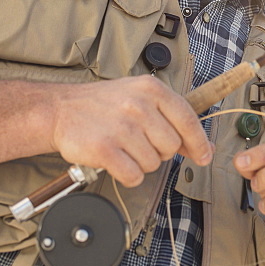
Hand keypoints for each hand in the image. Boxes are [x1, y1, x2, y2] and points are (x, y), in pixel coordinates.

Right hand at [49, 75, 211, 186]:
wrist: (61, 109)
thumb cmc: (104, 104)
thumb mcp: (140, 97)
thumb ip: (171, 118)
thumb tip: (202, 147)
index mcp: (151, 89)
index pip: (188, 119)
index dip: (198, 142)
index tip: (204, 156)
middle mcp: (138, 106)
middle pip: (171, 146)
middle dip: (160, 151)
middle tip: (139, 142)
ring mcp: (121, 127)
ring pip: (153, 163)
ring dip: (140, 163)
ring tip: (124, 147)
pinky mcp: (104, 149)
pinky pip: (133, 176)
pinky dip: (127, 175)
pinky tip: (117, 161)